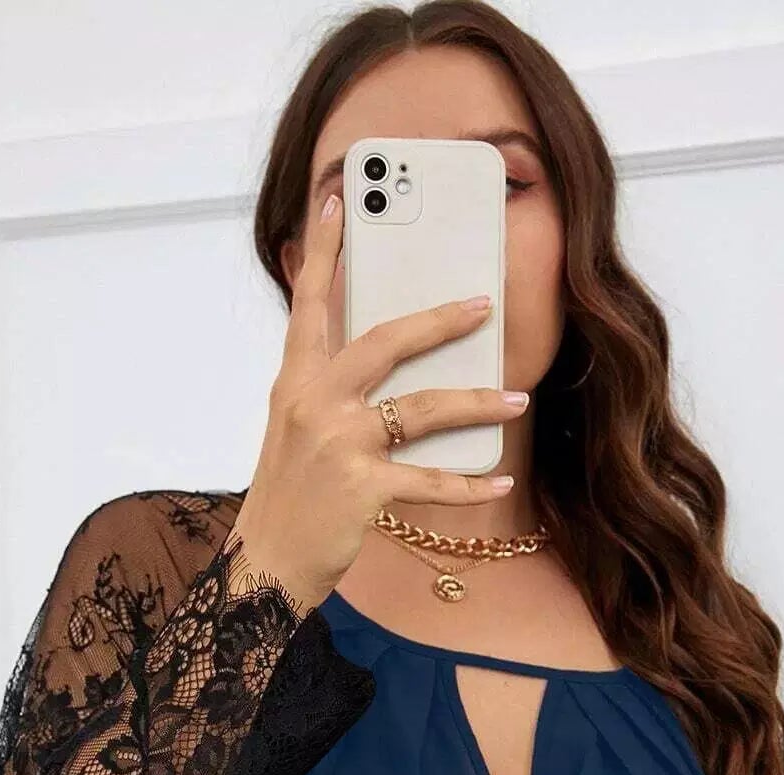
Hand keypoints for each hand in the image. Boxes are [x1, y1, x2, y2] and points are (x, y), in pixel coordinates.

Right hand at [233, 189, 525, 608]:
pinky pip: (429, 480)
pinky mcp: (361, 487)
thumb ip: (330, 393)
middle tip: (483, 305)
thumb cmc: (288, 499)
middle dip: (439, 321)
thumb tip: (389, 368)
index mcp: (295, 383)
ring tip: (516, 399)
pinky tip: (498, 479)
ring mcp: (337, 443)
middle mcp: (313, 402)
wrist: (267, 564)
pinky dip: (468, 484)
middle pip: (385, 342)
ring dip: (476, 403)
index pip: (309, 305)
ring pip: (421, 409)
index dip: (324, 252)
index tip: (339, 201)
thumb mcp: (295, 432)